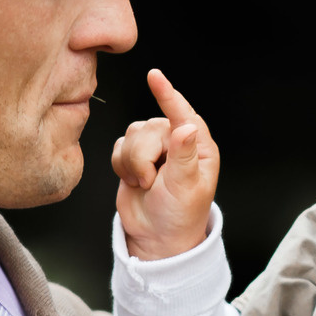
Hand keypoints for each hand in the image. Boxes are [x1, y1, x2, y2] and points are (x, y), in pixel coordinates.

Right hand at [111, 68, 218, 259]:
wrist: (156, 238)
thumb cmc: (179, 216)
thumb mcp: (185, 187)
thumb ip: (183, 156)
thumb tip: (185, 127)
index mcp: (197, 146)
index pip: (182, 114)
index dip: (167, 95)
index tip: (155, 76)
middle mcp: (176, 142)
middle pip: (148, 129)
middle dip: (143, 158)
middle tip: (152, 182)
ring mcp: (154, 149)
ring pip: (131, 136)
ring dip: (132, 165)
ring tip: (146, 184)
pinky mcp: (133, 156)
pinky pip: (118, 147)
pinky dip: (121, 167)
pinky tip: (134, 182)